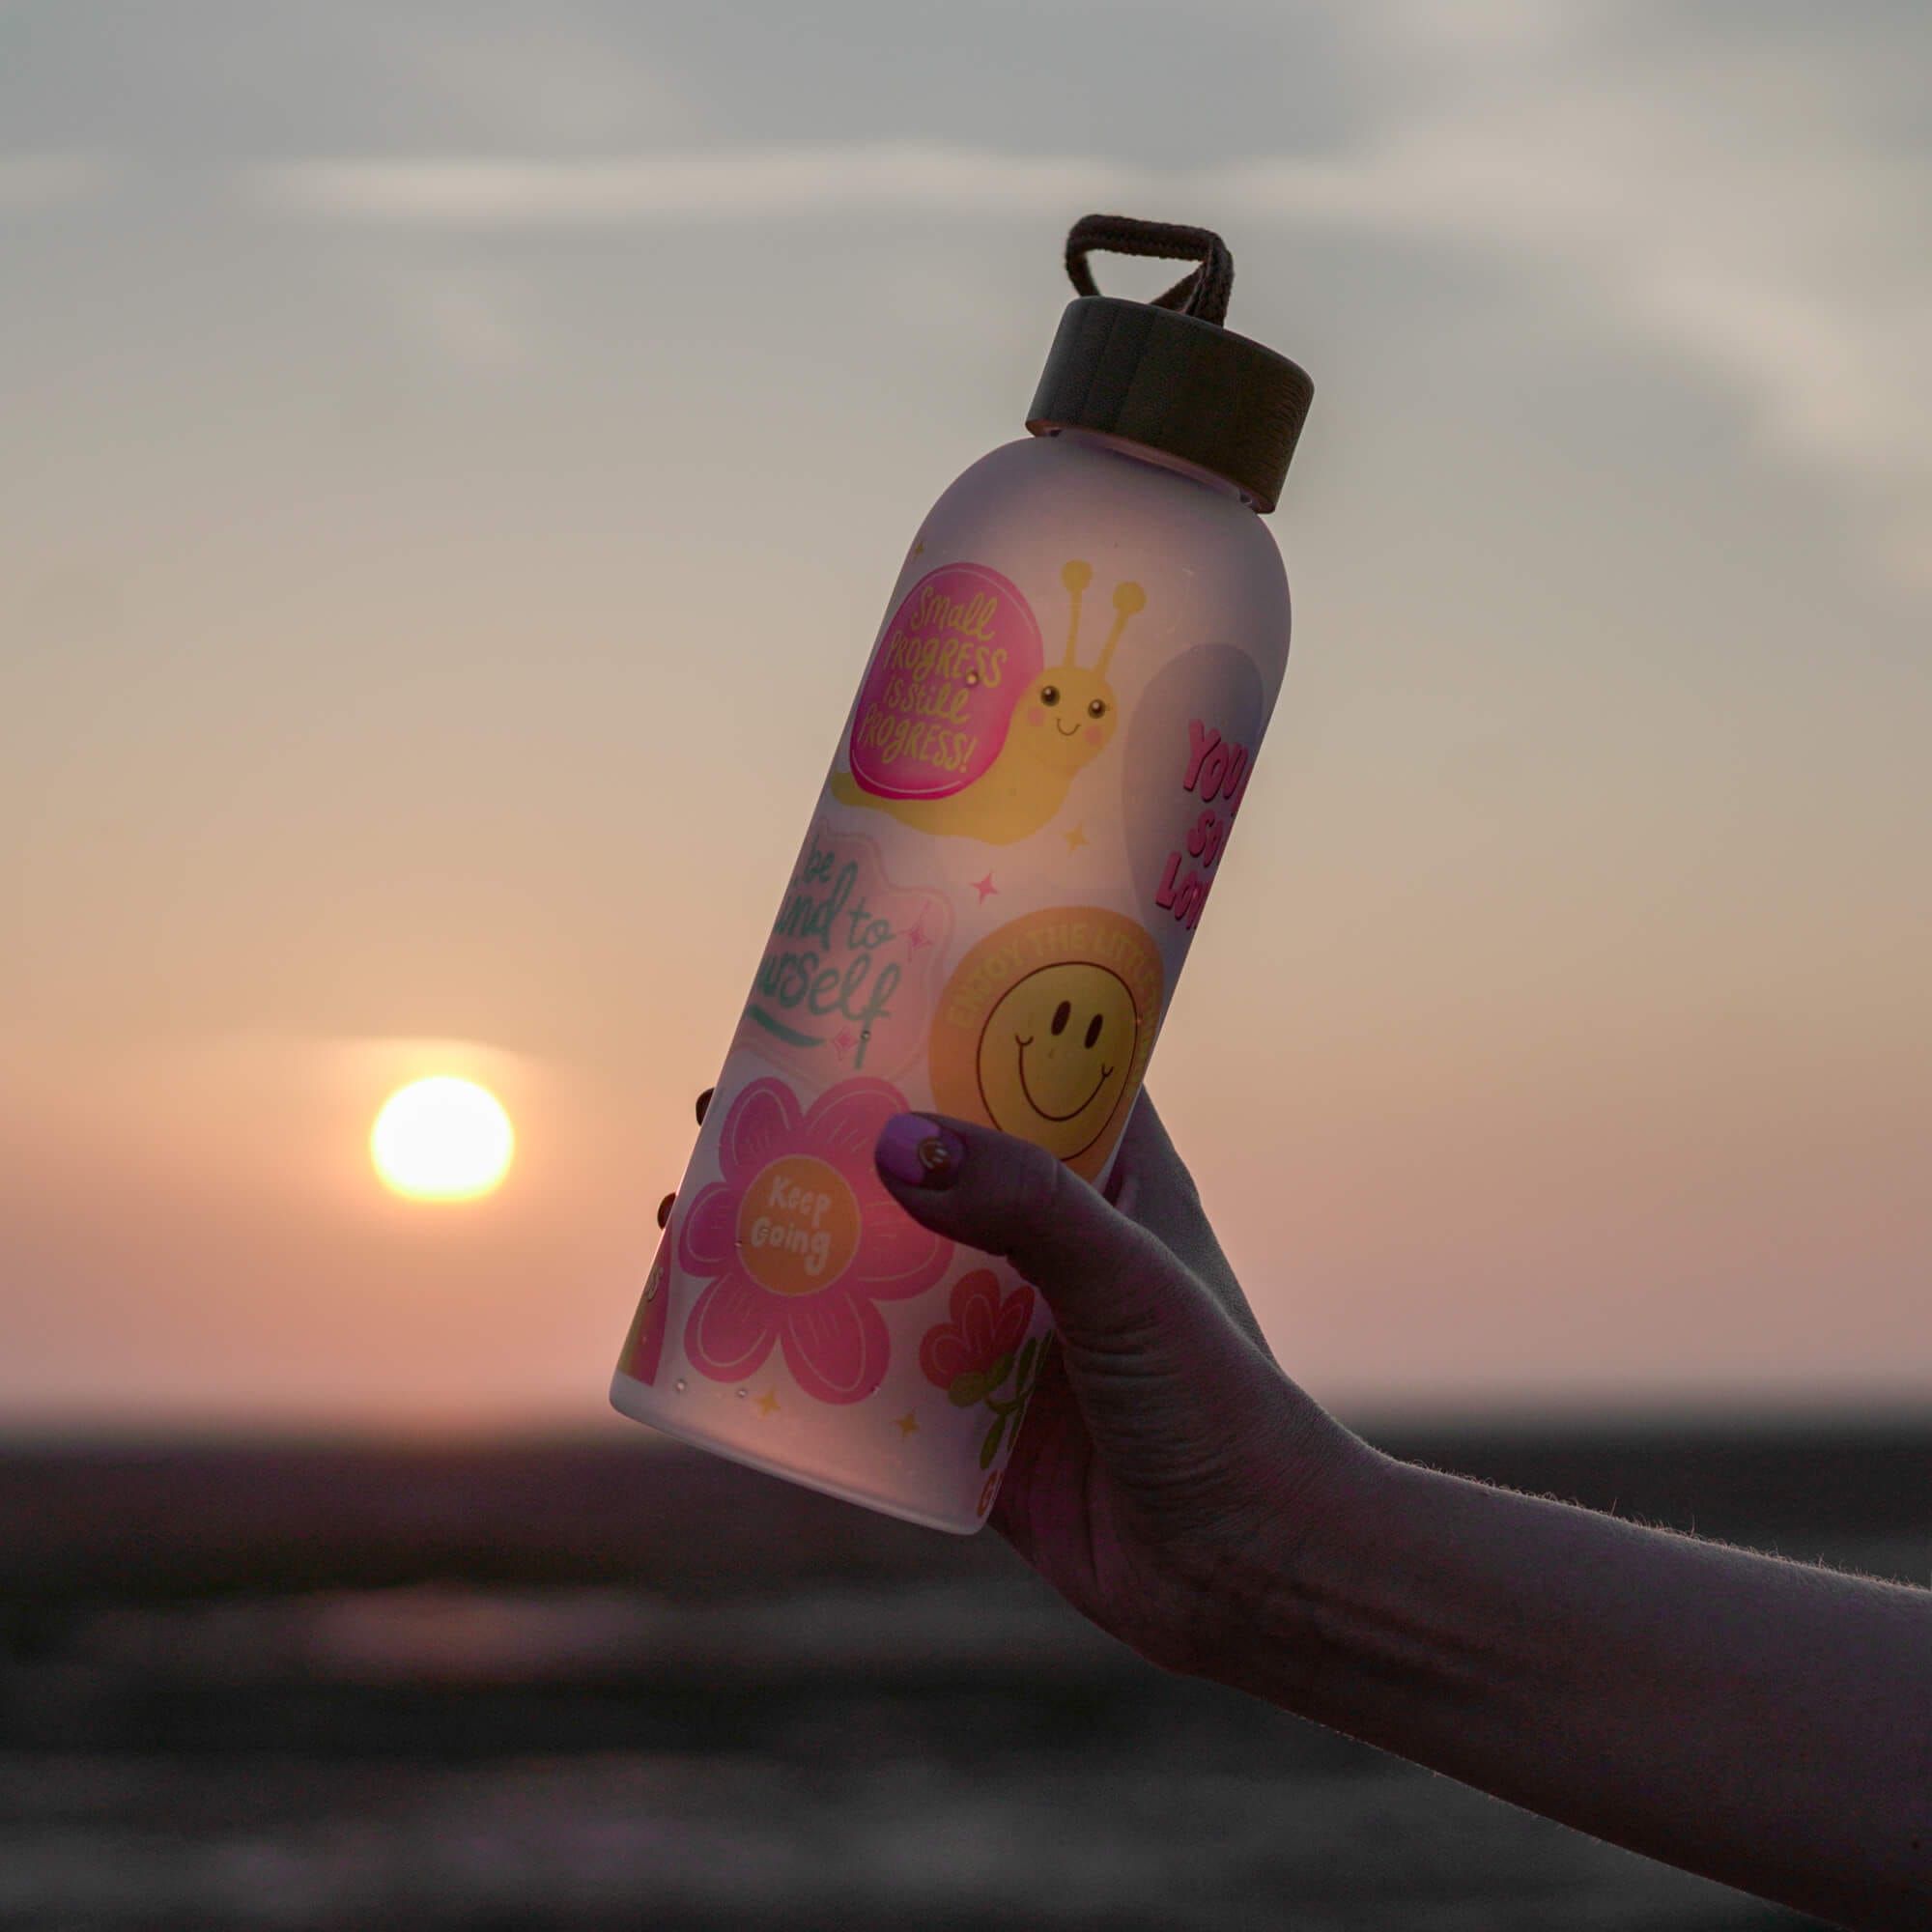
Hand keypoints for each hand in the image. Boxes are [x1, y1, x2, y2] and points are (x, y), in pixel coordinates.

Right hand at [661, 1085, 1372, 1683]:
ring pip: (880, 1260)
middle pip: (923, 1159)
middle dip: (831, 1130)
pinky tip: (720, 1327)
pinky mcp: (966, 1422)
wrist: (1245, 1575)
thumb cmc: (1218, 1403)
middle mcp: (1049, 1241)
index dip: (940, 1021)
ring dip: (798, 1231)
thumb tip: (893, 1143)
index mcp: (1111, 1176)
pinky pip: (865, 1369)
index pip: (1018, 1065)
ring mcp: (1002, 1331)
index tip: (849, 988)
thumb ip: (1025, 1205)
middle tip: (730, 1101)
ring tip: (693, 1203)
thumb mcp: (1125, 1280)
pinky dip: (800, 1344)